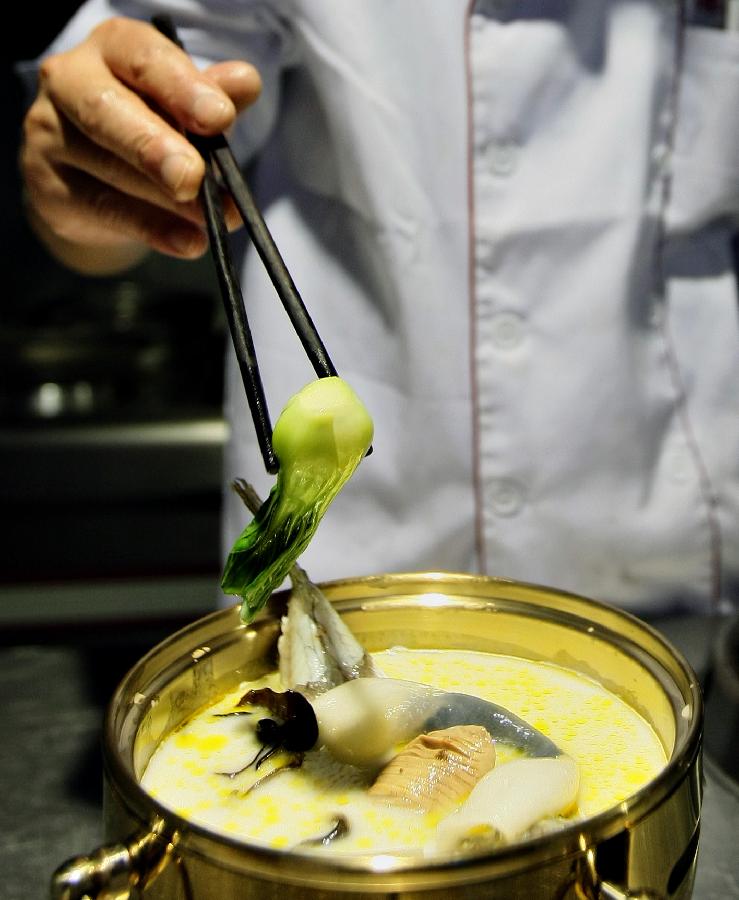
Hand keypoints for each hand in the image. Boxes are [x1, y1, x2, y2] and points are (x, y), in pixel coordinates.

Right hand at [20, 16, 261, 272]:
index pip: (143, 57)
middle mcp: (69, 82)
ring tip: (210, 219)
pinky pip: (105, 212)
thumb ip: (214, 97)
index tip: (220, 118)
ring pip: (108, 169)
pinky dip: (153, 230)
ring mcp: (52, 137)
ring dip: (166, 201)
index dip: (182, 87)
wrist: (95, 177)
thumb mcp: (186, 107)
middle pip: (106, 110)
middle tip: (193, 176)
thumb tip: (244, 82)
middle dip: (154, 146)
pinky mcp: (51, 189)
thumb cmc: (150, 125)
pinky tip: (188, 241)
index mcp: (112, 49)